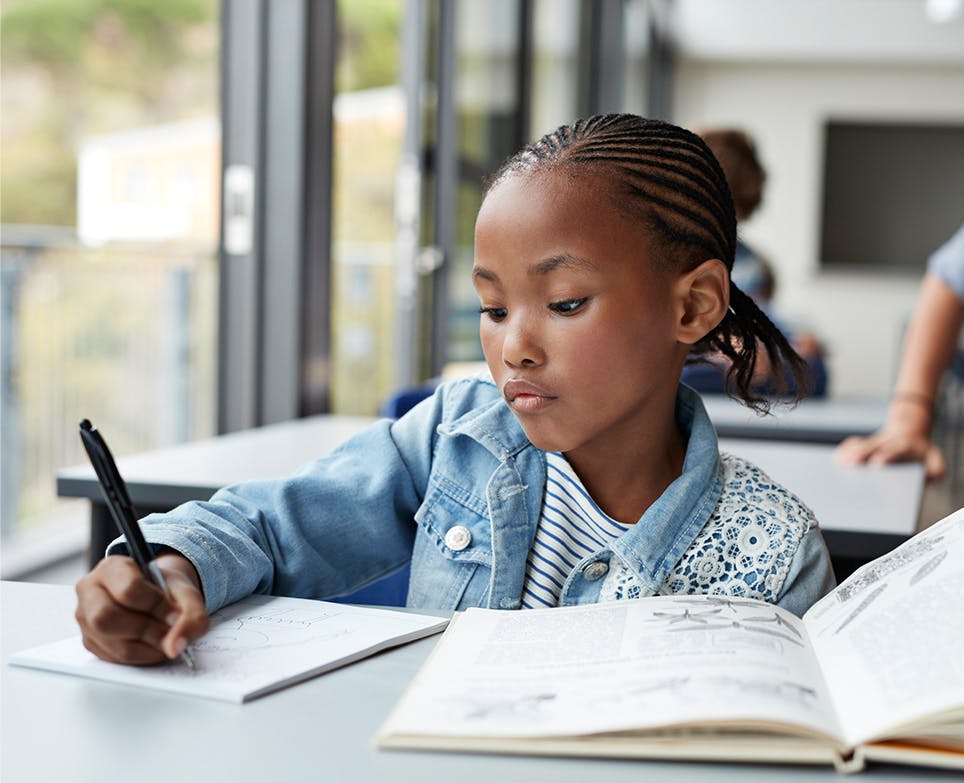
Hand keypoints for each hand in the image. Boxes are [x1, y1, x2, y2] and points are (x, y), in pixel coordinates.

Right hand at [75, 551, 208, 664]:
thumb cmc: (166, 589)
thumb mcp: (186, 593)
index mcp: (112, 567)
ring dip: (146, 648)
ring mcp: (85, 618)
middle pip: (107, 618)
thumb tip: (176, 646)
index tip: (176, 614)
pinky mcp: (90, 641)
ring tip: (165, 640)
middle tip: (170, 633)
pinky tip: (153, 647)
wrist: (158, 596)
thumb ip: (191, 614)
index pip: (128, 589)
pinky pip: (113, 658)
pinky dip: (141, 657)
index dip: (155, 605)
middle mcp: (90, 590)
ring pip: (110, 643)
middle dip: (146, 630)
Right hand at [835, 429, 945, 481]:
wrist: (909, 429)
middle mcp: (887, 442)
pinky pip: (853, 444)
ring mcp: (875, 441)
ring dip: (849, 453)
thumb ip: (936, 469)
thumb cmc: (920, 450)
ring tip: (839, 463)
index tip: (877, 463)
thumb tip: (929, 477)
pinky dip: (845, 449)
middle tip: (851, 463)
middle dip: (861, 454)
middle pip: (872, 447)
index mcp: (904, 446)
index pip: (895, 451)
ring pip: (860, 445)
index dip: (886, 456)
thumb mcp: (935, 458)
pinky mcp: (866, 442)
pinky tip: (838, 458)